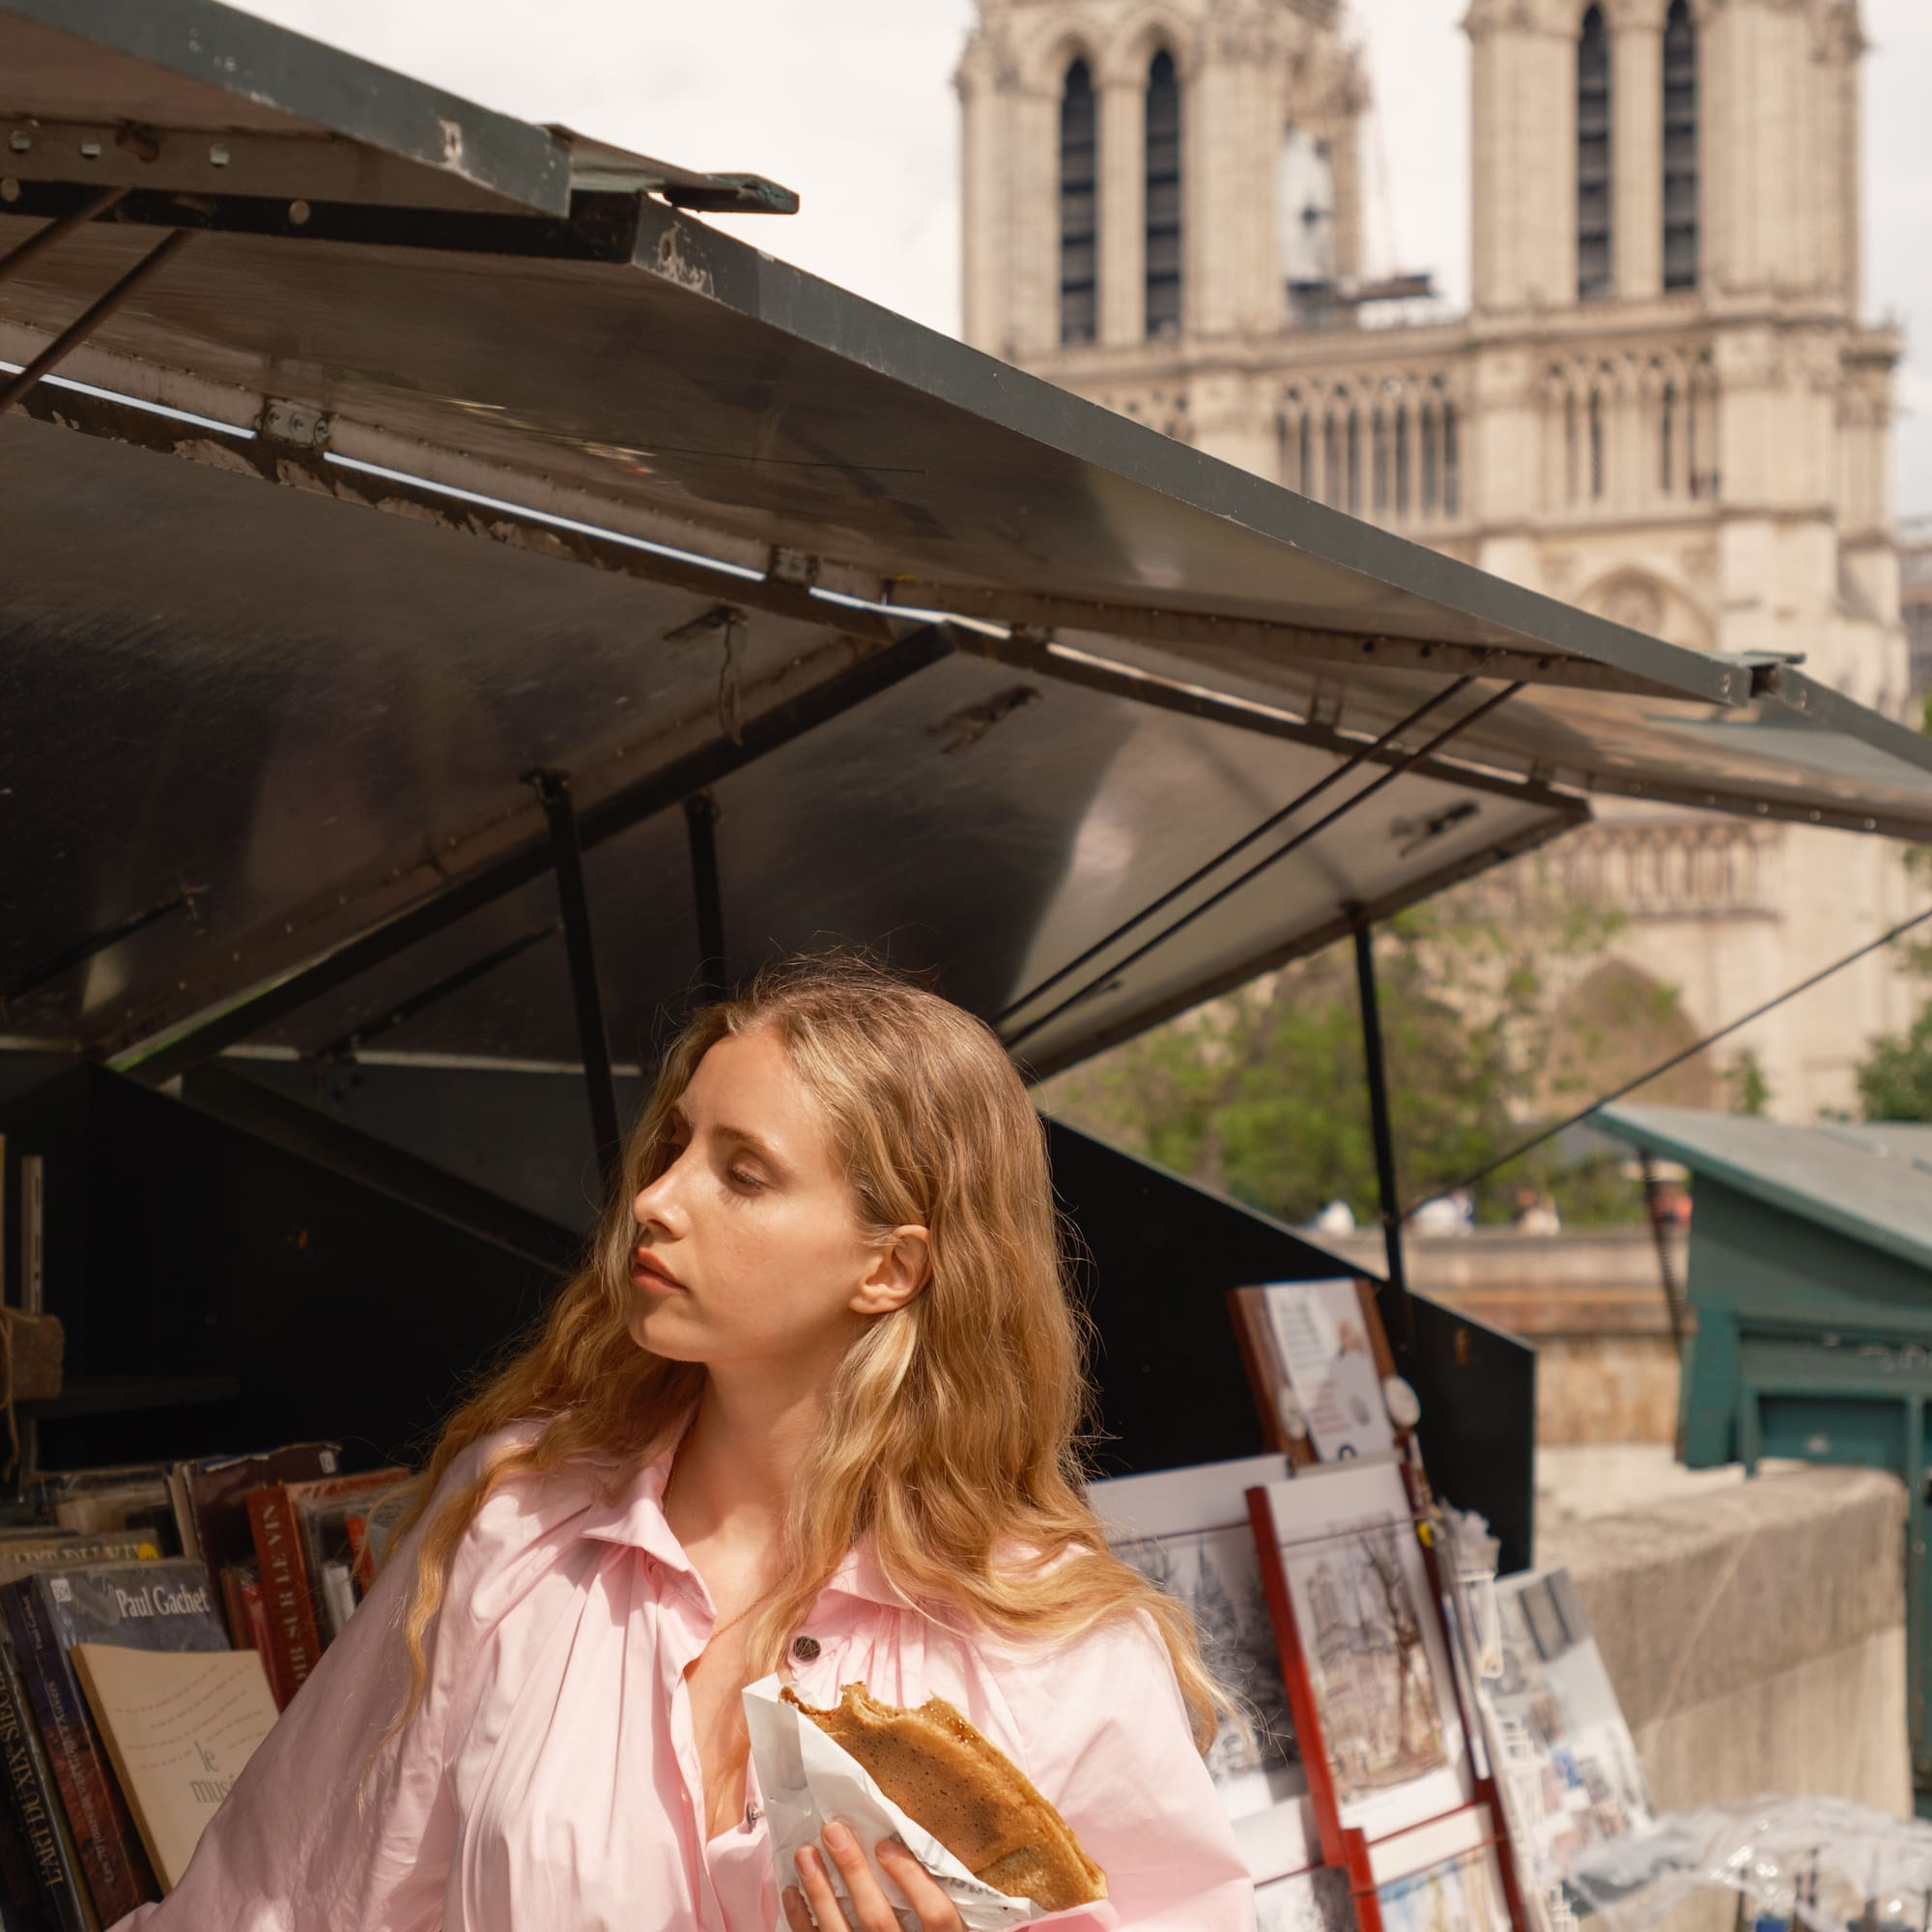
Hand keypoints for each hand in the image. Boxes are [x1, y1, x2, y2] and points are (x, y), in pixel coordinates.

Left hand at [782, 1819, 966, 1931]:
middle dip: (853, 1873)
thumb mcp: (943, 1928)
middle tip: (833, 1832)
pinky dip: (801, 1920)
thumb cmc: (915, 1931)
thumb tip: (899, 1846)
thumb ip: (930, 1901)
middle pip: (879, 1920)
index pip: (936, 1914)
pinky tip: (793, 1892)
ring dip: (819, 1892)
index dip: (912, 1878)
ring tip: (805, 1854)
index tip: (885, 1845)